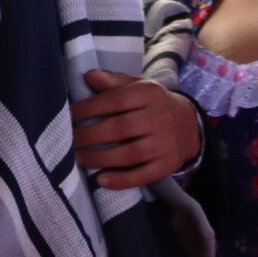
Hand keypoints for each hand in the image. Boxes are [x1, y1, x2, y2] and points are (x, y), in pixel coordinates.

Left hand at [73, 72, 202, 188]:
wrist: (189, 125)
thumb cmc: (152, 104)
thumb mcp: (138, 87)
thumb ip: (114, 82)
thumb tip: (89, 76)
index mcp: (149, 94)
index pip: (115, 100)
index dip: (88, 109)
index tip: (69, 116)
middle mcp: (159, 118)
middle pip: (120, 128)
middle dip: (89, 136)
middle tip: (69, 141)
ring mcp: (164, 144)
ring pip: (129, 154)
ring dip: (100, 159)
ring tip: (78, 160)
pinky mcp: (167, 165)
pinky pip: (143, 175)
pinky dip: (121, 180)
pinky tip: (101, 180)